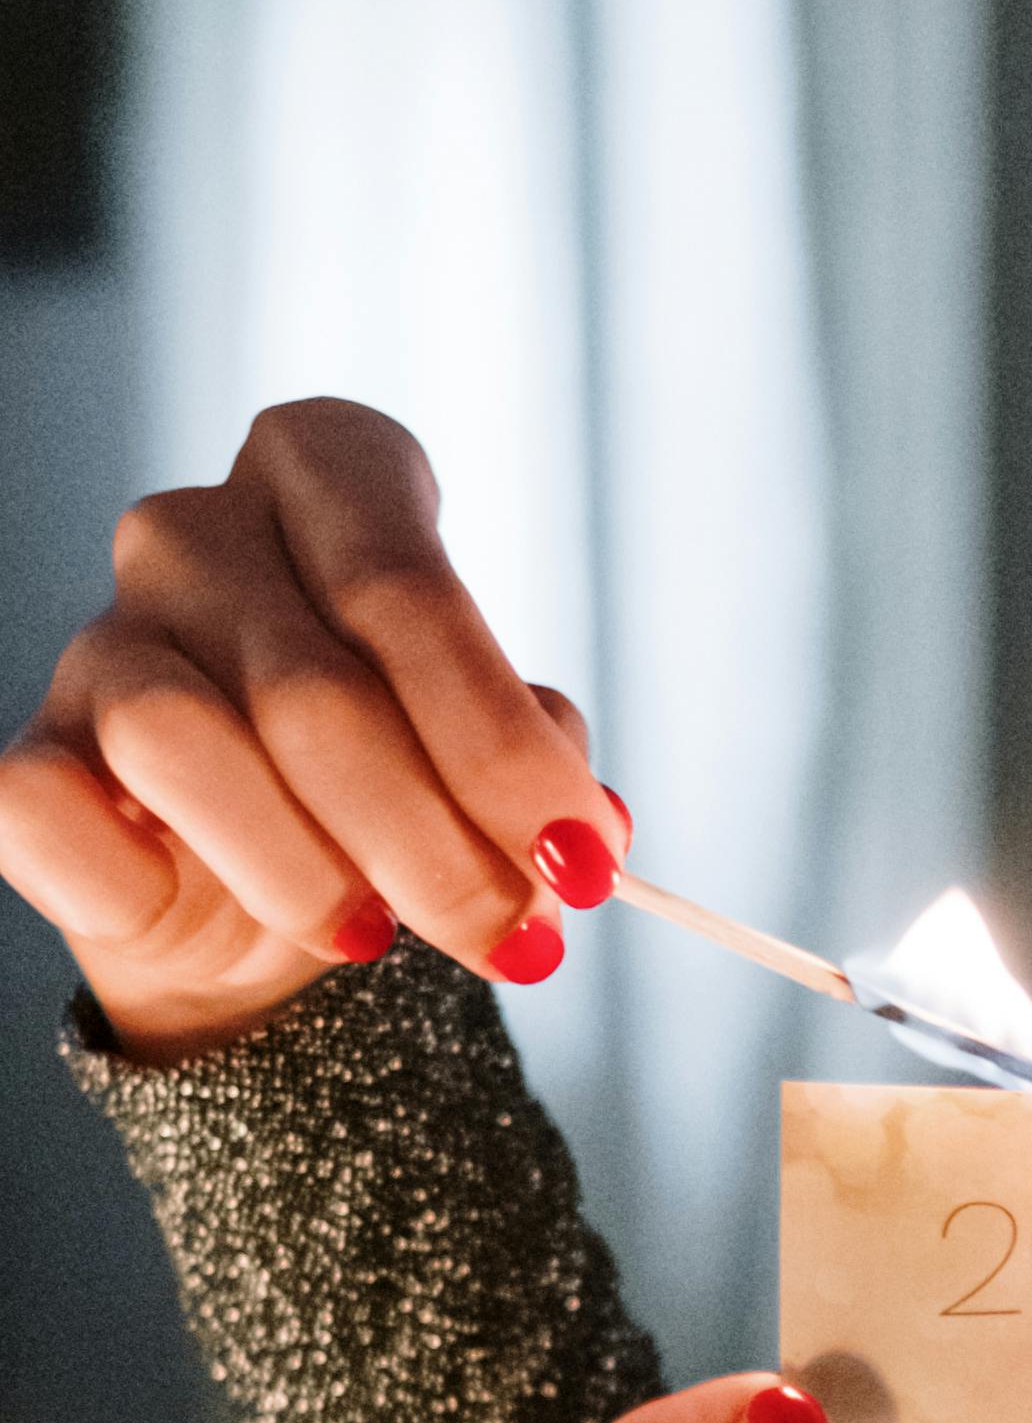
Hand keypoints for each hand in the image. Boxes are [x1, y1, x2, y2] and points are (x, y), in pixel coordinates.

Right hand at [0, 399, 625, 1061]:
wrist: (253, 907)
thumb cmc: (383, 796)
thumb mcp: (484, 769)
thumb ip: (536, 772)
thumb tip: (585, 827)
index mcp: (322, 482)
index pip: (401, 572)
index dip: (497, 733)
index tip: (576, 852)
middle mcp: (195, 533)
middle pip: (318, 689)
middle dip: (437, 845)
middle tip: (510, 937)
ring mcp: (102, 639)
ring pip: (185, 745)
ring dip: (307, 875)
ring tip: (370, 940)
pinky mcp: (34, 756)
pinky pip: (61, 814)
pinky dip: (143, 884)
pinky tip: (202, 909)